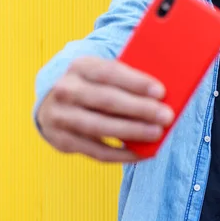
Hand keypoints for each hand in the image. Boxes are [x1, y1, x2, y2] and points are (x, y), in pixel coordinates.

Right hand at [36, 57, 174, 162]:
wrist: (53, 103)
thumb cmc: (94, 87)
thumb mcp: (103, 74)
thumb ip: (127, 81)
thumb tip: (161, 96)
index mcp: (81, 66)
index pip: (109, 72)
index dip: (135, 82)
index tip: (160, 92)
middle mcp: (66, 90)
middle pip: (106, 100)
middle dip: (139, 109)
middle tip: (166, 116)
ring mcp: (60, 117)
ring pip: (100, 127)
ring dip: (132, 131)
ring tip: (156, 133)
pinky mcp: (62, 141)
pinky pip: (96, 152)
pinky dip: (121, 154)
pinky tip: (142, 153)